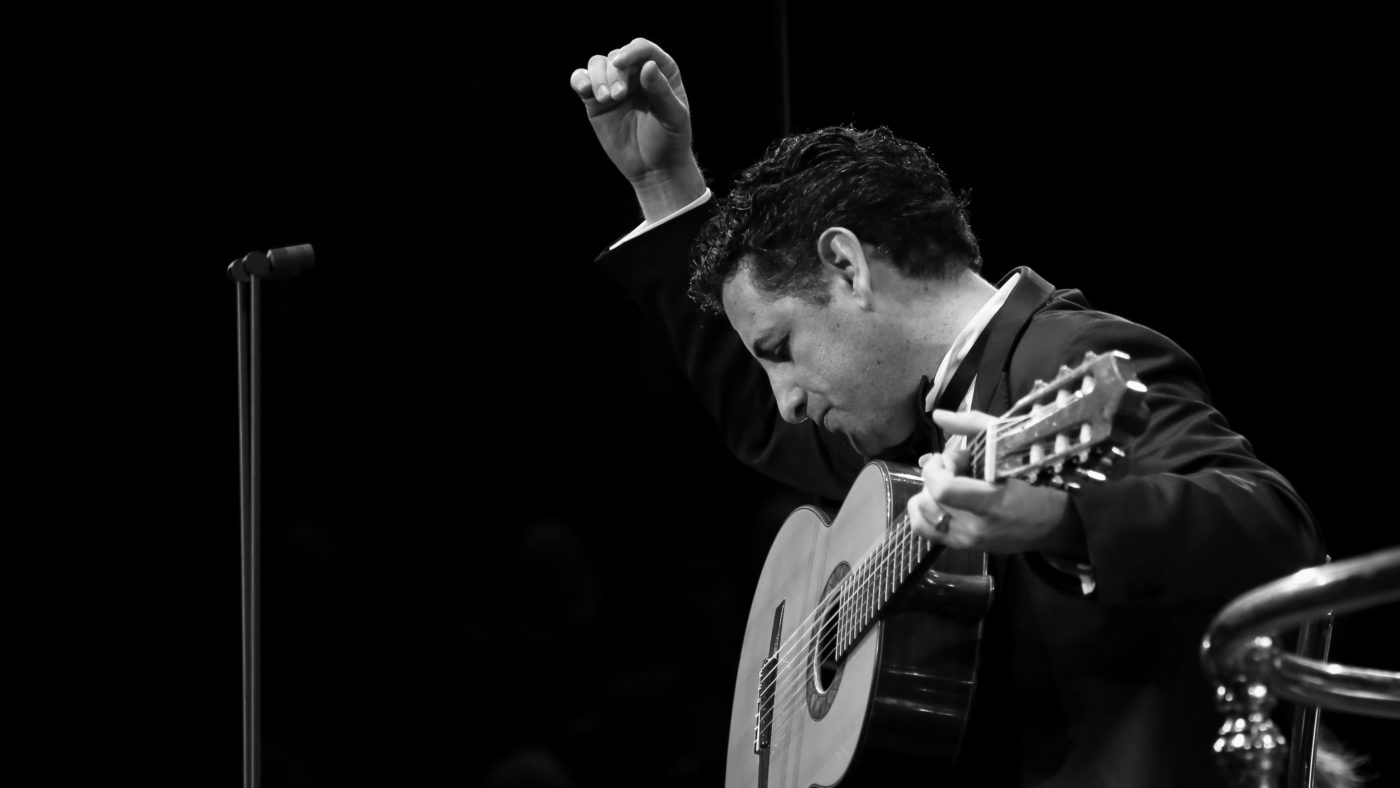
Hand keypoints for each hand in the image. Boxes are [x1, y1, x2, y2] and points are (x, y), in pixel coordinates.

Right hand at [569, 38, 705, 221]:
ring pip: (597, 64)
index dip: (630, 51)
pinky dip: (579, 80)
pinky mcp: (596, 101)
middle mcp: (635, 72)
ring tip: (605, 99)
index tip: (620, 63)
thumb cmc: (670, 140)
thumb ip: (661, 91)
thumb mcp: (673, 116)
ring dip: (597, 77)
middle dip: (614, 73)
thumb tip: (647, 65)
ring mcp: (614, 85)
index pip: (642, 48)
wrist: (654, 168)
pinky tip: (584, 89)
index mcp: (660, 70)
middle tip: (617, 97)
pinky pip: (581, 80)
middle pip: (616, 56)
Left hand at [906, 409, 1083, 556]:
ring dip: (929, 492)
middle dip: (935, 476)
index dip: (936, 468)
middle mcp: (976, 528)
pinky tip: (937, 499)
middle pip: (929, 498)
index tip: (948, 457)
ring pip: (922, 513)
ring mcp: (968, 541)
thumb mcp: (1010, 443)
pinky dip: (924, 511)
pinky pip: (924, 531)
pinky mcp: (963, 548)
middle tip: (956, 467)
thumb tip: (938, 415)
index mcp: (992, 503)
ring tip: (951, 483)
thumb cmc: (1036, 478)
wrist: (1055, 521)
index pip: (943, 489)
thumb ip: (972, 426)